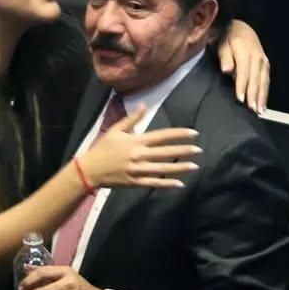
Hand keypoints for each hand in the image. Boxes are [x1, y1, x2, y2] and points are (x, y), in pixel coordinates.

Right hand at [80, 104, 199, 187]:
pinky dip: (167, 183)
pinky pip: (154, 183)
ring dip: (180, 168)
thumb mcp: (115, 130)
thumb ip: (131, 119)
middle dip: (184, 151)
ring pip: (163, 168)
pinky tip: (179, 183)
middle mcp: (140, 155)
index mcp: (136, 141)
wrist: (90, 169)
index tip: (193, 133)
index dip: (179, 134)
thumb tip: (143, 106)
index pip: (162, 136)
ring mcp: (138, 170)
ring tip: (194, 166)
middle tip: (198, 150)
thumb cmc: (103, 148)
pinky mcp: (136, 182)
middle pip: (166, 152)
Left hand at [218, 19, 269, 113]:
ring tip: (259, 111)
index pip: (244, 72)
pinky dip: (265, 93)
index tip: (240, 99)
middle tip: (252, 110)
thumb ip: (224, 57)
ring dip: (262, 97)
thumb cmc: (227, 37)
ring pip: (263, 81)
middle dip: (254, 95)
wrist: (241, 27)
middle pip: (255, 79)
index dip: (242, 86)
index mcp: (245, 51)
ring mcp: (264, 61)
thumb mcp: (221, 43)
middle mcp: (257, 57)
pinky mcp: (266, 65)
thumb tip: (226, 70)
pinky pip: (266, 80)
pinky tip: (264, 104)